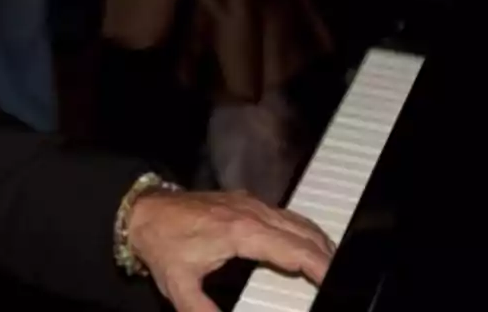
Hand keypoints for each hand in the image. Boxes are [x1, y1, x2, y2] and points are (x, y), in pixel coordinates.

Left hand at [128, 189, 334, 311]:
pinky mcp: (245, 201)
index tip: (338, 283)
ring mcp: (250, 203)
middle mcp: (252, 212)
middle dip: (327, 258)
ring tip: (333, 269)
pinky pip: (285, 215)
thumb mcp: (179, 287)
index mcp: (241, 232)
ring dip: (319, 243)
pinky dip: (304, 232)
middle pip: (303, 234)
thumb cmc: (161, 244)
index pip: (293, 250)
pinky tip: (307, 248)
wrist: (142, 210)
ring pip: (298, 221)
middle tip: (344, 283)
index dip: (320, 267)